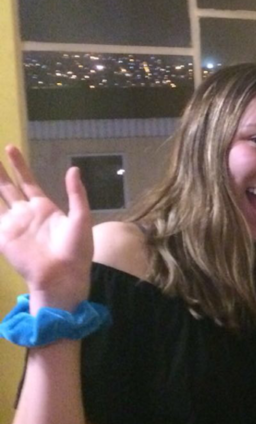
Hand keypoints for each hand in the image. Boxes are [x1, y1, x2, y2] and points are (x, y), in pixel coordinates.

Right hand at [0, 145, 92, 308]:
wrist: (65, 276)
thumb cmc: (77, 249)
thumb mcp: (81, 218)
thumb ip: (75, 194)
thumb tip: (73, 169)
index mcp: (44, 207)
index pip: (27, 181)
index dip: (19, 165)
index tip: (10, 148)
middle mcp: (26, 213)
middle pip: (8, 187)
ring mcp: (14, 225)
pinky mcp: (5, 238)